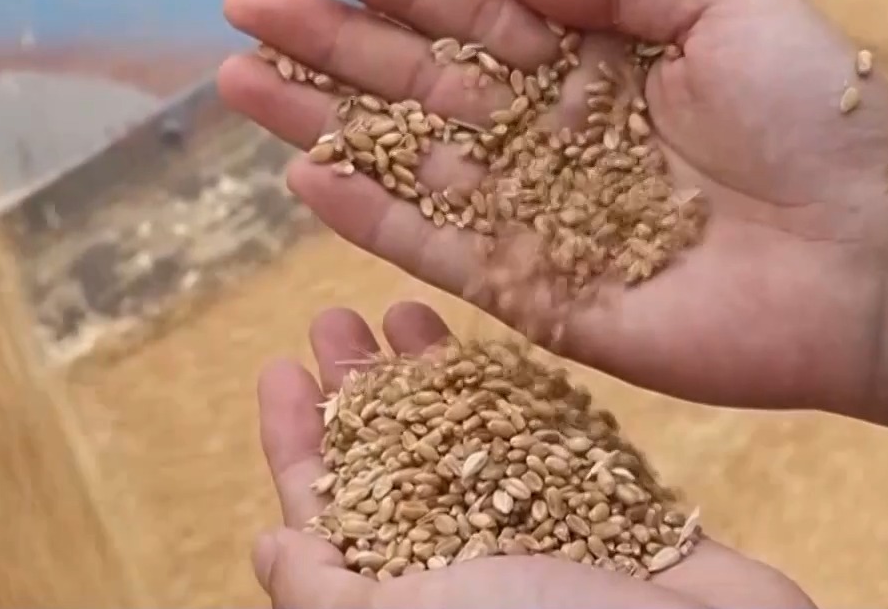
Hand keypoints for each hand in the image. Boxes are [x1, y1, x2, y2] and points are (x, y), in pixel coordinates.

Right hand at [220, 0, 887, 414]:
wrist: (874, 257)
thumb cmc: (820, 120)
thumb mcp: (727, 3)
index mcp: (597, 58)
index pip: (473, 10)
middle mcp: (555, 133)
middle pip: (418, 80)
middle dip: (329, 43)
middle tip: (240, 4)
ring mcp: (541, 215)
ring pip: (408, 161)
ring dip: (321, 125)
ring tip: (237, 84)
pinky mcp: (541, 295)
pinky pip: (439, 250)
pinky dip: (373, 218)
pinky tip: (306, 182)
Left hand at [253, 304, 814, 608]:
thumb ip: (326, 588)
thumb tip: (268, 544)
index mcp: (408, 593)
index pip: (329, 511)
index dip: (297, 441)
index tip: (276, 368)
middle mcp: (470, 568)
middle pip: (393, 464)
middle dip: (359, 389)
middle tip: (335, 316)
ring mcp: (545, 540)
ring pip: (472, 443)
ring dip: (432, 378)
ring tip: (404, 307)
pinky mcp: (618, 517)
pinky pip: (561, 446)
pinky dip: (525, 395)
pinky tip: (500, 347)